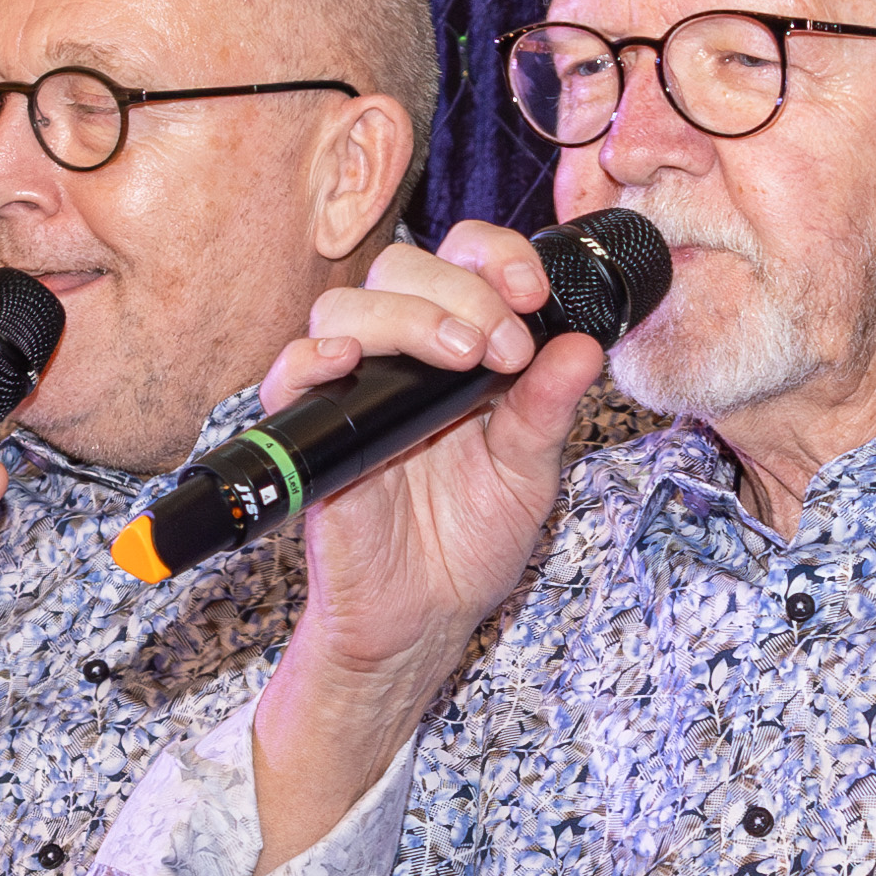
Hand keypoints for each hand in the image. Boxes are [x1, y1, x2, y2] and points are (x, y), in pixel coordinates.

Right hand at [252, 222, 604, 772]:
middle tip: (502, 346)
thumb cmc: (471, 540)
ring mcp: (353, 390)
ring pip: (349, 305)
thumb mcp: (529, 473)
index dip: (496, 257)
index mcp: (459, 349)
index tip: (532, 293)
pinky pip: (290, 373)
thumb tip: (585, 346)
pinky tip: (350, 361)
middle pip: (403, 268)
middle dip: (462, 291)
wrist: (422, 618)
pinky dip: (312, 357)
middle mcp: (401, 357)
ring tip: (460, 359)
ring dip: (408, 318)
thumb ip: (548, 409)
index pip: (463, 260)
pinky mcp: (312, 432)